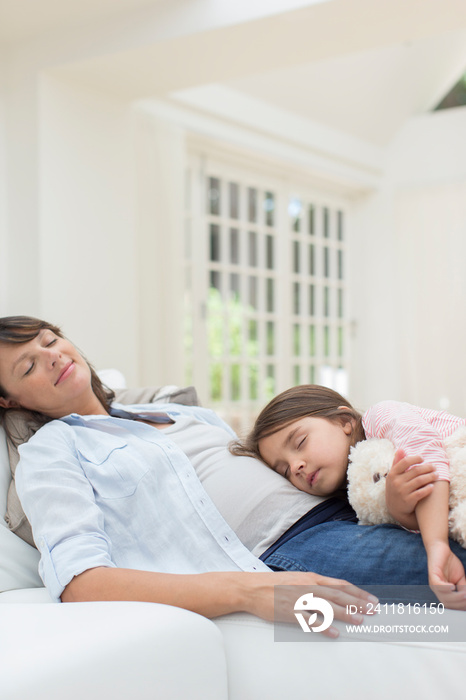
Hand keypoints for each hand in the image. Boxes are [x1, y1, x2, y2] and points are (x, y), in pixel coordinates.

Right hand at [243, 571, 377, 637]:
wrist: (252, 588)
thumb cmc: (274, 584)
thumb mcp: (298, 580)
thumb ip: (314, 585)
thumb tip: (332, 592)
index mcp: (311, 578)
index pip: (340, 585)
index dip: (357, 592)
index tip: (371, 599)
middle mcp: (308, 587)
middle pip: (338, 595)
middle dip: (357, 603)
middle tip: (373, 610)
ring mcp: (300, 600)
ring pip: (327, 607)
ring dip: (345, 614)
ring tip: (359, 620)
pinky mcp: (290, 612)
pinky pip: (310, 621)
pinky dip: (324, 627)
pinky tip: (334, 633)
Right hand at [385, 448, 435, 528]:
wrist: (395, 508)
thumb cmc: (395, 488)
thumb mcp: (393, 476)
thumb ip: (397, 462)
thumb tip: (401, 449)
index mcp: (392, 474)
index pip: (405, 462)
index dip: (415, 458)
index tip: (422, 458)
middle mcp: (396, 482)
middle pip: (415, 470)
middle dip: (427, 467)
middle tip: (434, 467)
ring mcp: (402, 491)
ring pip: (420, 480)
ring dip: (430, 476)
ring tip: (436, 475)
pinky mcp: (408, 500)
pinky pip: (421, 492)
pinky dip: (428, 488)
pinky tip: (432, 486)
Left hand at [427, 540, 465, 608]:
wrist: (440, 547)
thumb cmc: (449, 563)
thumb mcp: (460, 578)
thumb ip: (463, 588)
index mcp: (443, 592)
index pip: (451, 605)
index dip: (460, 606)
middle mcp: (437, 589)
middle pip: (448, 603)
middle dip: (460, 603)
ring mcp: (434, 582)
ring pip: (444, 596)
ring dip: (456, 597)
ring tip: (464, 594)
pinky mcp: (432, 574)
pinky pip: (437, 585)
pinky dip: (445, 588)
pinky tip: (453, 586)